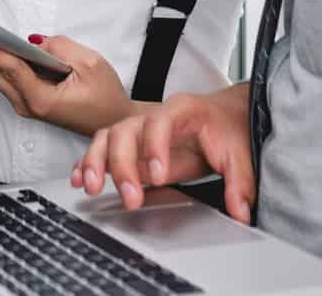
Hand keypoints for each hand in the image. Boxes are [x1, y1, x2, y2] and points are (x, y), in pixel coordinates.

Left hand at [0, 32, 134, 137]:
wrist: (113, 123)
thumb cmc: (106, 97)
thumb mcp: (91, 64)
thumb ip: (60, 48)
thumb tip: (33, 41)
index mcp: (43, 100)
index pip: (12, 69)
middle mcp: (28, 105)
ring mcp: (25, 104)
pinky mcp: (27, 99)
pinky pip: (3, 78)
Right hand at [72, 83, 254, 222]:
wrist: (223, 115)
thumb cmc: (227, 128)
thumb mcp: (241, 154)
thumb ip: (240, 182)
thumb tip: (240, 210)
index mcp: (182, 111)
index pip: (161, 122)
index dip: (155, 146)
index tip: (158, 175)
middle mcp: (153, 116)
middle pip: (126, 131)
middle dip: (122, 164)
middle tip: (130, 197)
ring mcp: (138, 129)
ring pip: (107, 137)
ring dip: (95, 161)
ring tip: (90, 186)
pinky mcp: (130, 144)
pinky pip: (102, 148)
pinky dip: (88, 162)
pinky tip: (80, 178)